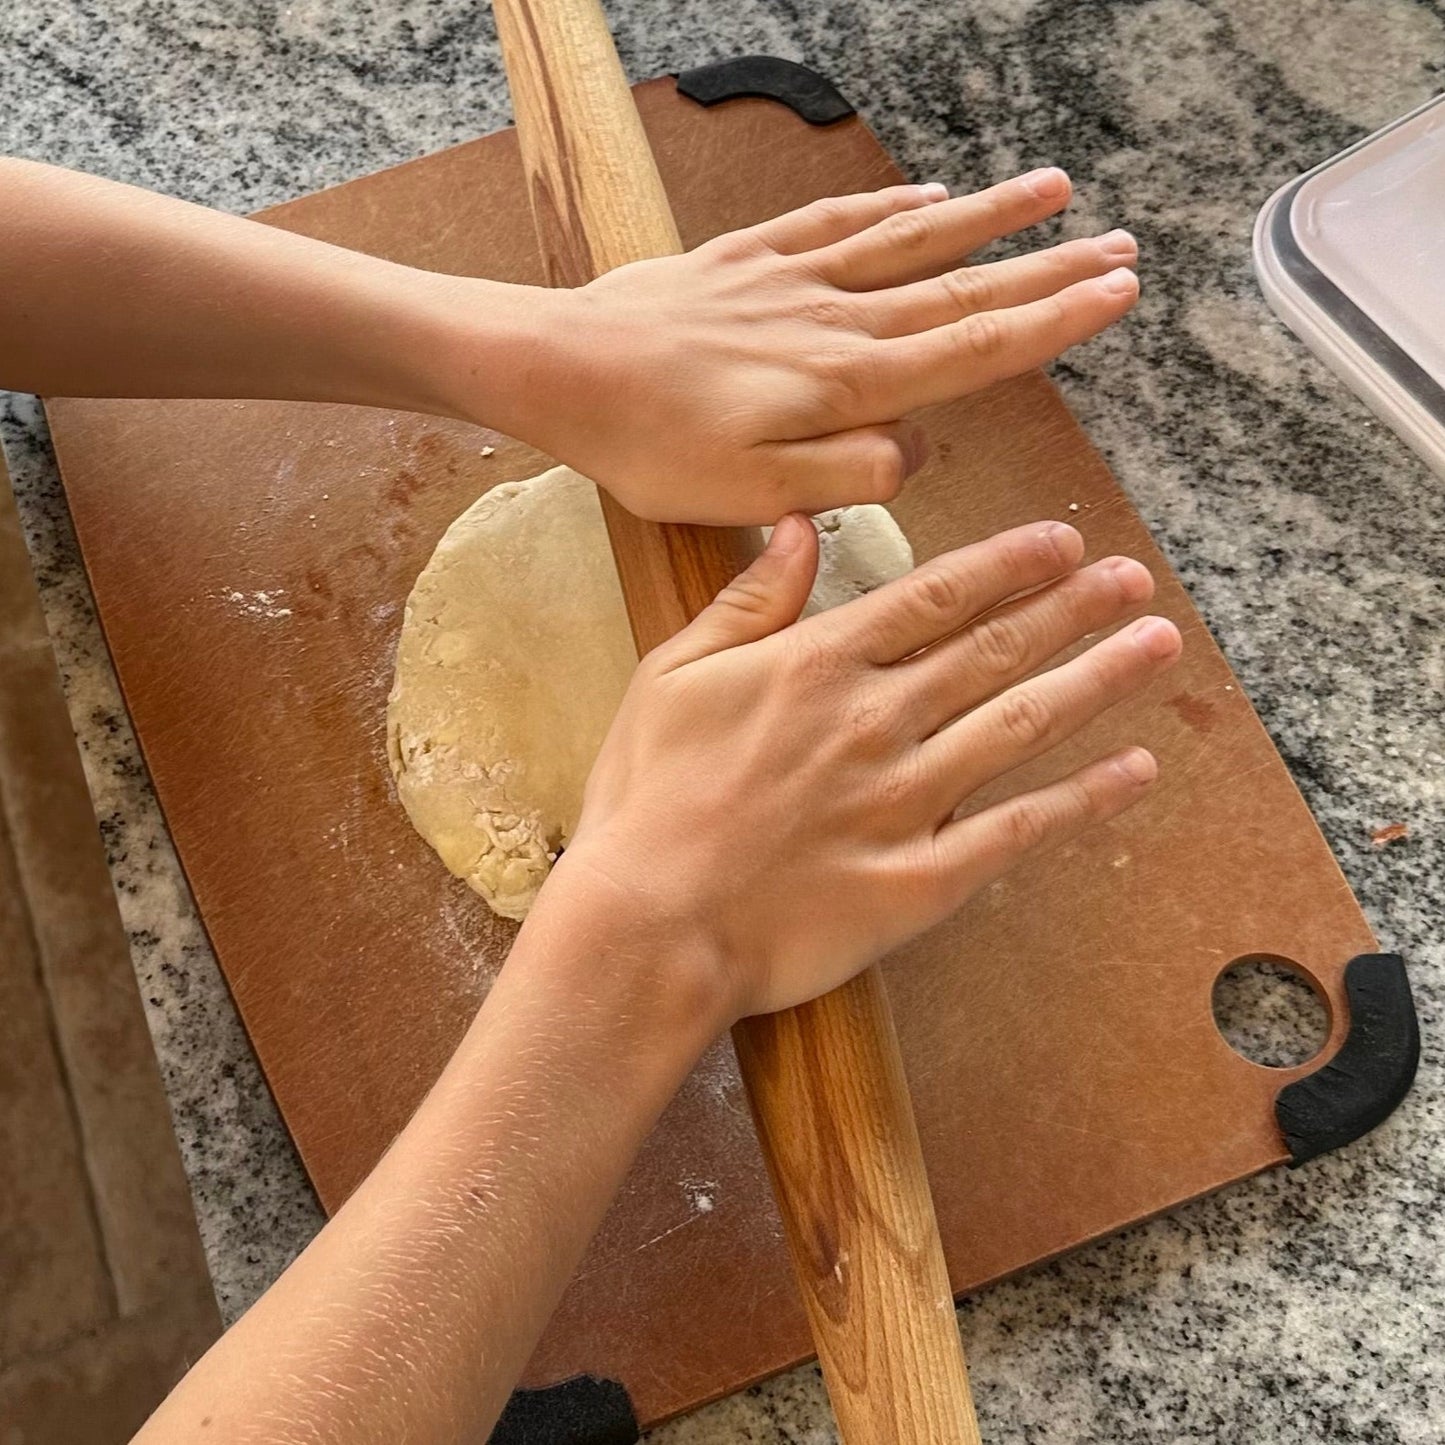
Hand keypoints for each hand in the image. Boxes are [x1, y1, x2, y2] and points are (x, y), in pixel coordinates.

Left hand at [499, 169, 1137, 524]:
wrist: (563, 371)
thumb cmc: (652, 447)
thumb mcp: (753, 497)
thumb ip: (849, 477)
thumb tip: (914, 450)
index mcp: (846, 384)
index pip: (973, 350)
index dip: (1051, 322)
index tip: (1116, 295)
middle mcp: (835, 319)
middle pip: (962, 288)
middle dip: (1048, 268)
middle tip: (1120, 245)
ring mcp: (794, 278)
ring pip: (911, 239)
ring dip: (988, 216)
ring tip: (1054, 191)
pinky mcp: (749, 259)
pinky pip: (837, 220)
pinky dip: (889, 205)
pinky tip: (928, 194)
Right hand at [545, 515, 1181, 1021]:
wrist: (648, 927)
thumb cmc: (646, 800)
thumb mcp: (672, 676)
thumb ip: (746, 602)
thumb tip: (796, 529)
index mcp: (817, 666)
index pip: (934, 597)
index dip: (1007, 565)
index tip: (1062, 542)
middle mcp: (876, 721)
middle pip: (996, 650)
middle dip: (1074, 608)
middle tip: (1133, 579)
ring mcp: (906, 801)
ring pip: (1021, 725)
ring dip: (1097, 680)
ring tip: (1158, 645)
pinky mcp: (920, 880)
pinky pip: (1017, 831)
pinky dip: (1082, 800)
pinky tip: (1134, 771)